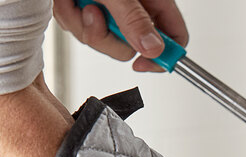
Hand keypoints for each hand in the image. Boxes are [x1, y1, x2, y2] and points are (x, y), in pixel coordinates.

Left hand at [53, 0, 187, 71]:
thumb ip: (135, 20)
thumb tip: (153, 49)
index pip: (174, 37)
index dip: (162, 56)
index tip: (142, 62)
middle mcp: (135, 7)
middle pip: (132, 48)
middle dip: (107, 38)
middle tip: (95, 14)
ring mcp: (112, 11)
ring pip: (104, 43)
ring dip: (83, 26)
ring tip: (79, 0)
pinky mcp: (88, 13)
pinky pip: (83, 32)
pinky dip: (70, 18)